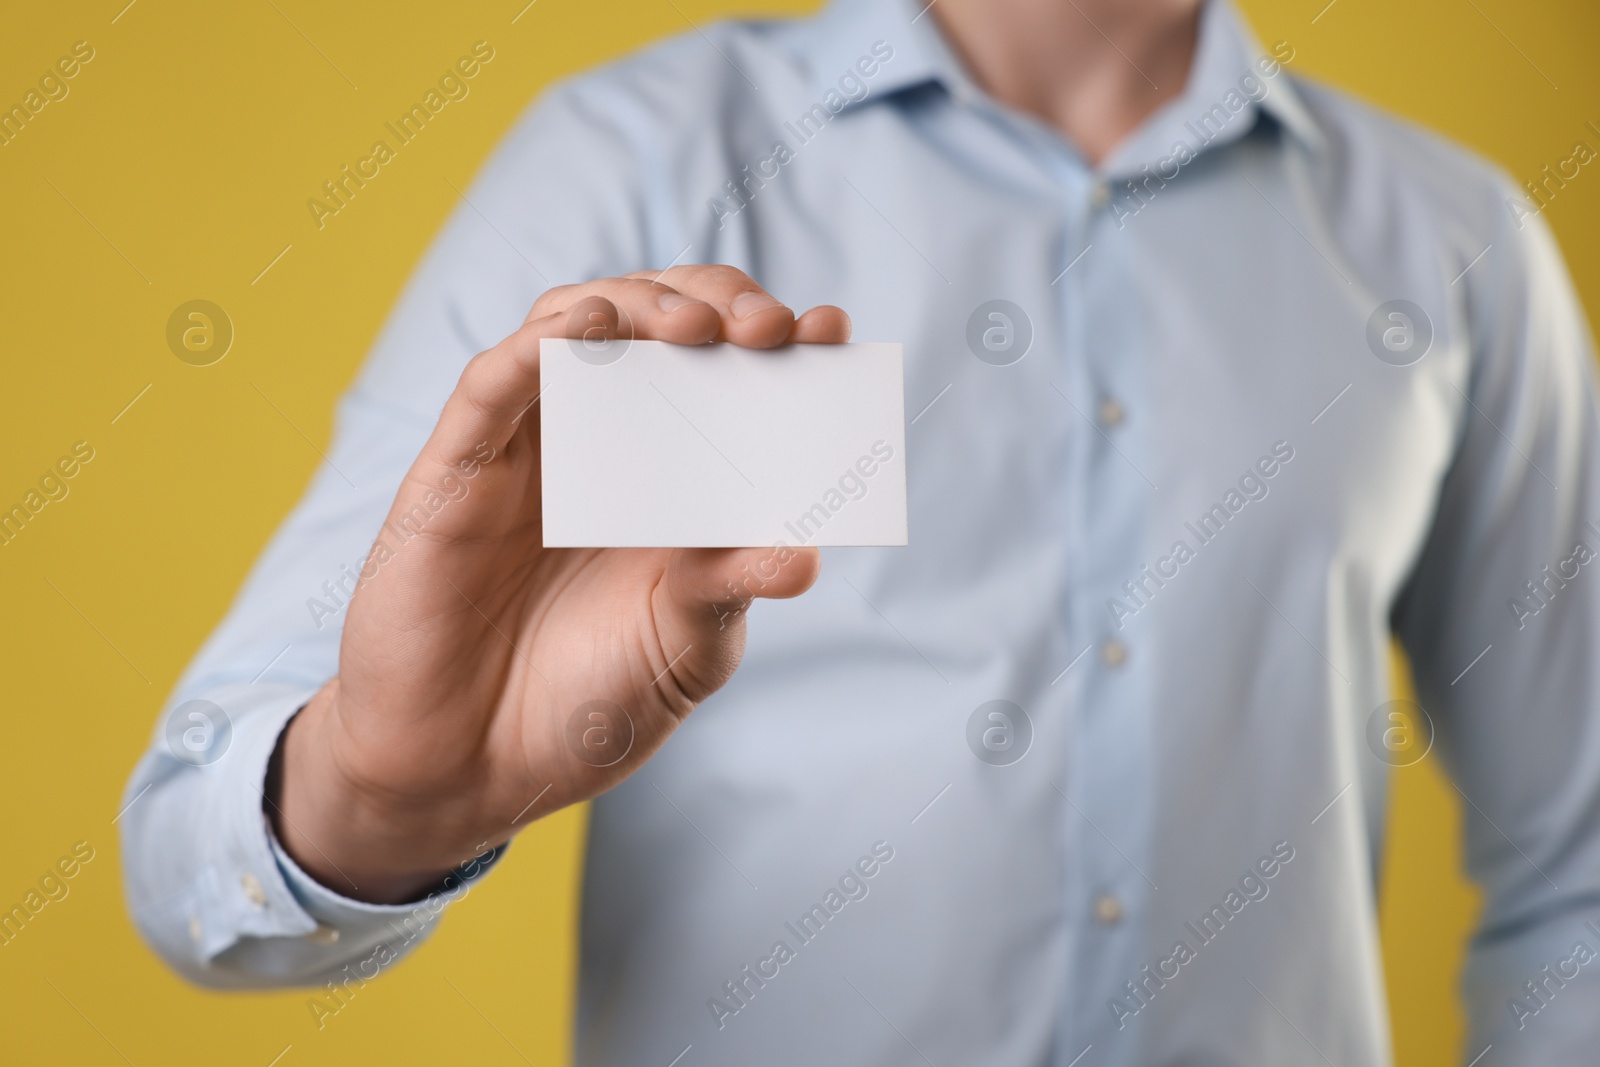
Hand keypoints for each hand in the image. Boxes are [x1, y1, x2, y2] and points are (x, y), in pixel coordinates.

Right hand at [270, 266, 849, 901]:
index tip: (829, 331)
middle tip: (765, 329)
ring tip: (691, 325)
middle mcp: (607, 445)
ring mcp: (530, 449)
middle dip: (718, 304)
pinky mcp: (458, 471)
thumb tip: (804, 556)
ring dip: (636, 305)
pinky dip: (535, 347)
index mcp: (675, 477)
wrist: (469, 771)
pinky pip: (490, 386)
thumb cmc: (584, 703)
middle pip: (658, 324)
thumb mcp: (682, 651)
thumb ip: (731, 594)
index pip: (729, 374)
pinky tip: (585, 329)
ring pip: (574, 326)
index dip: (776, 340)